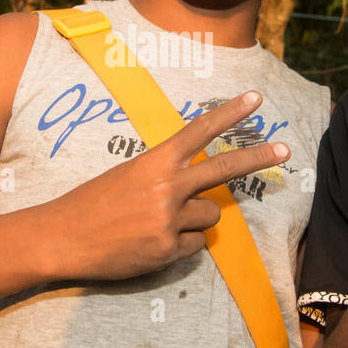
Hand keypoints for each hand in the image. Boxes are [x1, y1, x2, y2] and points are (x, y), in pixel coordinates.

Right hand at [47, 91, 288, 280]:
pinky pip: (195, 246)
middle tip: (286, 149)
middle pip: (224, 169)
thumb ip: (164, 176)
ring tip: (157, 224)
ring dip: (193, 220)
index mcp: (154, 161)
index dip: (230, 114)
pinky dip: (179, 246)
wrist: (61, 237)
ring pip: (210, 216)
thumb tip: (197, 189)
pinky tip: (150, 244)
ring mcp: (168, 219)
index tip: (256, 99)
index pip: (199, 131)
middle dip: (258, 157)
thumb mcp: (127, 175)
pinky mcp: (167, 249)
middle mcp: (166, 186)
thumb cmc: (92, 203)